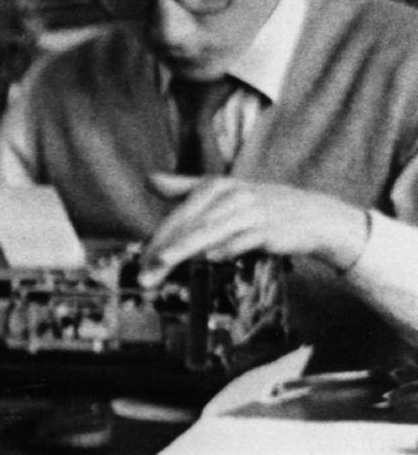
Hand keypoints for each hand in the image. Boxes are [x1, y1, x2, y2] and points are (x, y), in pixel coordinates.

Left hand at [141, 174, 370, 284]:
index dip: (157, 239)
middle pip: (190, 225)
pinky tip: (211, 257)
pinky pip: (244, 239)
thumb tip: (148, 180)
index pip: (179, 216)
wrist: (315, 216)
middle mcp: (231, 195)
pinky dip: (229, 247)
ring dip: (185, 248)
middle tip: (143, 275)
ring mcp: (251, 212)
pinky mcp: (270, 229)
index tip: (139, 264)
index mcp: (216, 186)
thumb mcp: (225, 192)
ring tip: (163, 262)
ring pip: (211, 231)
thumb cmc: (262, 206)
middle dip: (164, 250)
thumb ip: (186, 187)